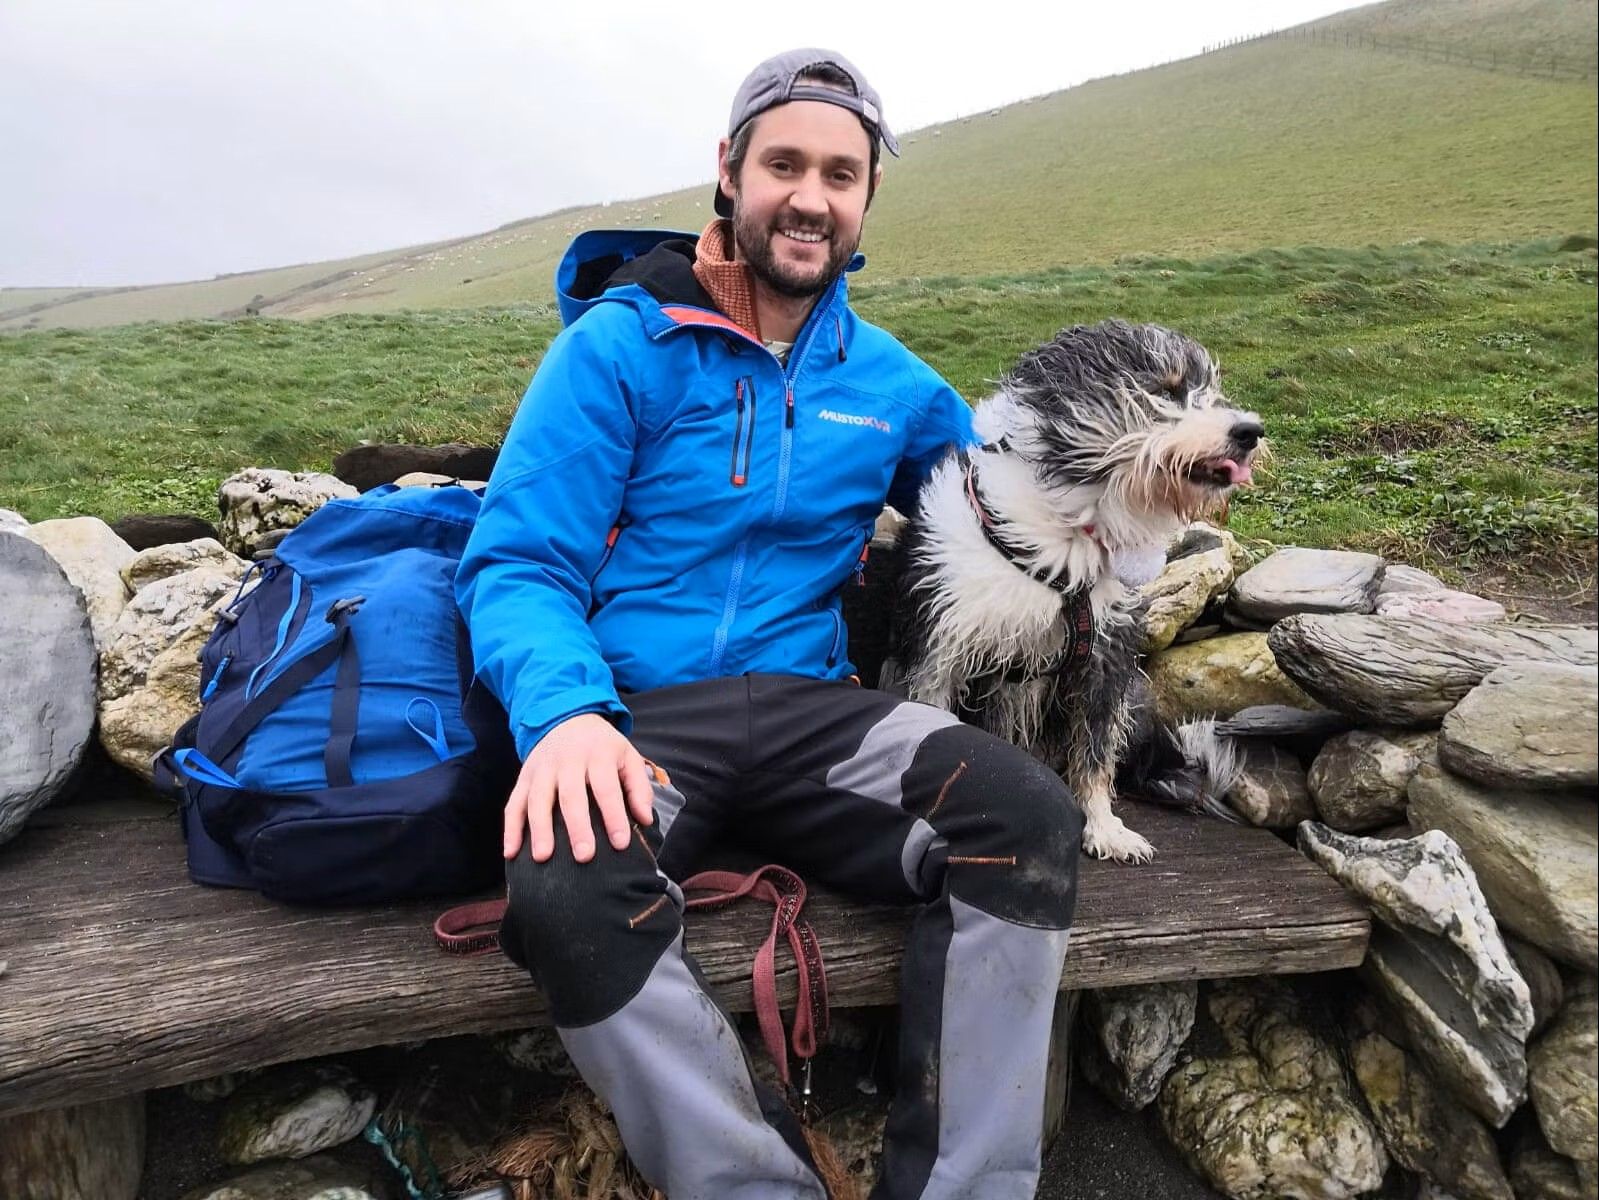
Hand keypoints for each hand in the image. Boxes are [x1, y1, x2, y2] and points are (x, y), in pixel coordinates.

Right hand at [504, 713, 654, 863]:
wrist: (566, 717)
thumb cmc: (602, 746)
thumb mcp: (628, 756)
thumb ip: (639, 787)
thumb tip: (645, 820)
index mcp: (598, 755)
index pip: (607, 788)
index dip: (614, 816)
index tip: (621, 843)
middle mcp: (567, 761)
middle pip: (571, 796)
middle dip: (577, 827)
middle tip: (584, 856)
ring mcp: (542, 769)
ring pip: (538, 800)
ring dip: (539, 829)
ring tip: (543, 858)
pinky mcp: (524, 777)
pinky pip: (514, 803)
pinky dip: (510, 828)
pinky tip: (510, 853)